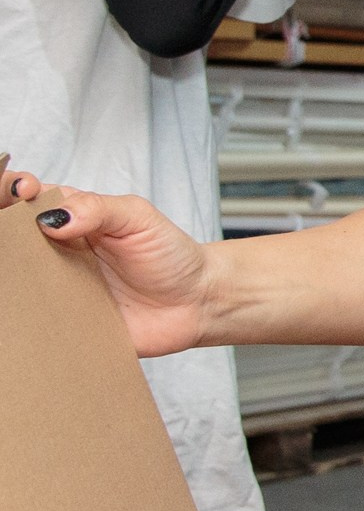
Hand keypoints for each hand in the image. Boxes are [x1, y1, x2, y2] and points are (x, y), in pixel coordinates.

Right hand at [2, 172, 213, 353]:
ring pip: (13, 278)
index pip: (28, 199)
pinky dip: (19, 314)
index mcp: (71, 219)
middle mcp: (56, 252)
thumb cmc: (171, 255)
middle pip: (10, 237)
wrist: (196, 303)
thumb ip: (99, 209)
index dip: (14, 190)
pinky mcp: (64, 321)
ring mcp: (56, 286)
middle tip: (4, 228)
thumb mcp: (139, 218)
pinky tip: (16, 307)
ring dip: (6, 272)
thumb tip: (52, 218)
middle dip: (1, 229)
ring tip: (8, 266)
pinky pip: (32, 319)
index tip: (20, 190)